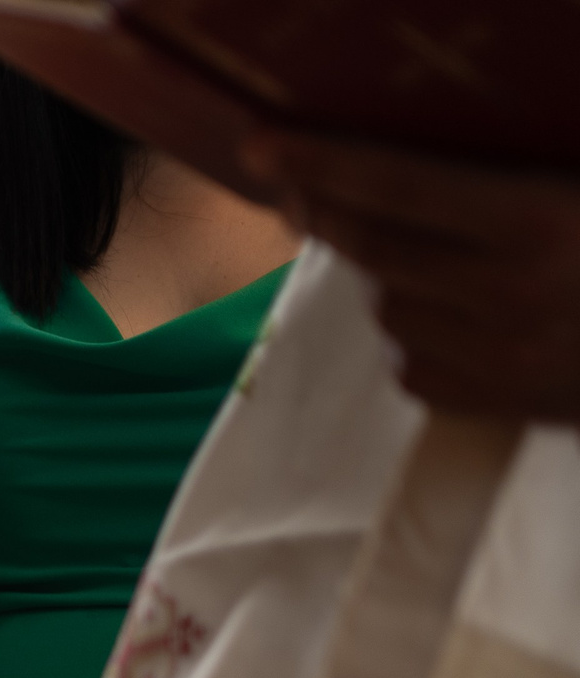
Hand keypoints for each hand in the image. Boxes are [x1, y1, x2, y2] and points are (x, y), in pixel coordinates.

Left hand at [244, 130, 579, 423]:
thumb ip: (525, 161)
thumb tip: (435, 160)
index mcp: (545, 223)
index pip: (404, 186)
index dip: (326, 160)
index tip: (260, 143)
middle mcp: (511, 294)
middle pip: (375, 249)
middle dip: (326, 210)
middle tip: (293, 182)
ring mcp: (499, 359)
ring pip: (389, 308)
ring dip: (388, 276)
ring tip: (423, 251)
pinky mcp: (493, 405)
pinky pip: (412, 365)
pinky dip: (417, 336)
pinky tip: (455, 312)